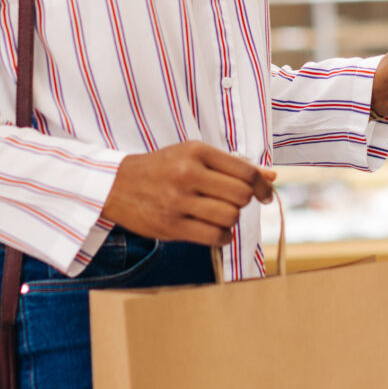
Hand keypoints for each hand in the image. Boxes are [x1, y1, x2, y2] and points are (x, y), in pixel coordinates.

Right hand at [102, 141, 276, 246]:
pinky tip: (215, 231)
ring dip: (232, 220)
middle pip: (241, 195)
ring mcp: (177, 201)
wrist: (116, 185)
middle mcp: (187, 174)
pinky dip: (223, 237)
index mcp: (196, 152)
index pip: (245, 171)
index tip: (265, 196)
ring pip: (230, 216)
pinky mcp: (170, 226)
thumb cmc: (162, 168)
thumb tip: (271, 177)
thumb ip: (232, 166)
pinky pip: (214, 236)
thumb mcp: (194, 156)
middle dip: (244, 202)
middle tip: (233, 203)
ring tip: (220, 215)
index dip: (263, 186)